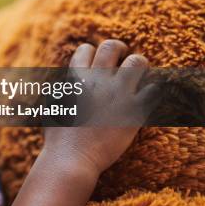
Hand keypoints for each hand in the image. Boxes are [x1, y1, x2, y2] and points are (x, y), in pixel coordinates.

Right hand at [43, 39, 154, 176]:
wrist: (72, 158)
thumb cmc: (57, 137)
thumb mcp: (51, 106)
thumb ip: (60, 90)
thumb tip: (63, 82)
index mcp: (75, 79)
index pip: (86, 49)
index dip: (92, 53)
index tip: (97, 62)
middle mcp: (97, 81)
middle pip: (112, 47)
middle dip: (119, 48)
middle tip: (123, 57)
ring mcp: (117, 94)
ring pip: (138, 62)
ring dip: (139, 65)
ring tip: (139, 75)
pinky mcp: (134, 111)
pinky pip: (153, 89)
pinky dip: (152, 90)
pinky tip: (146, 97)